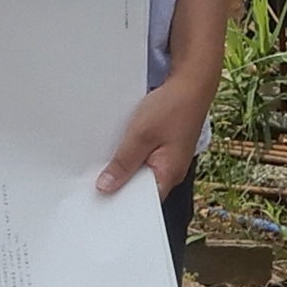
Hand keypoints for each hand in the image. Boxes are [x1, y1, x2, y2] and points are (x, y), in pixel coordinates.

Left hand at [99, 68, 214, 200]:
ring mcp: (168, 160)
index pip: (141, 204)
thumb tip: (106, 187)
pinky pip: (143, 160)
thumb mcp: (140, 135)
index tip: (98, 201)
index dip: (120, 203)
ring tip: (104, 164)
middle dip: (119, 184)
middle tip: (94, 181)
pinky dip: (130, 156)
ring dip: (124, 167)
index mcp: (168, 175)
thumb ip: (123, 163)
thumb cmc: (173, 107)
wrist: (192, 83)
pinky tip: (119, 149)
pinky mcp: (164, 149)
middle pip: (139, 189)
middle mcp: (170, 172)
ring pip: (140, 173)